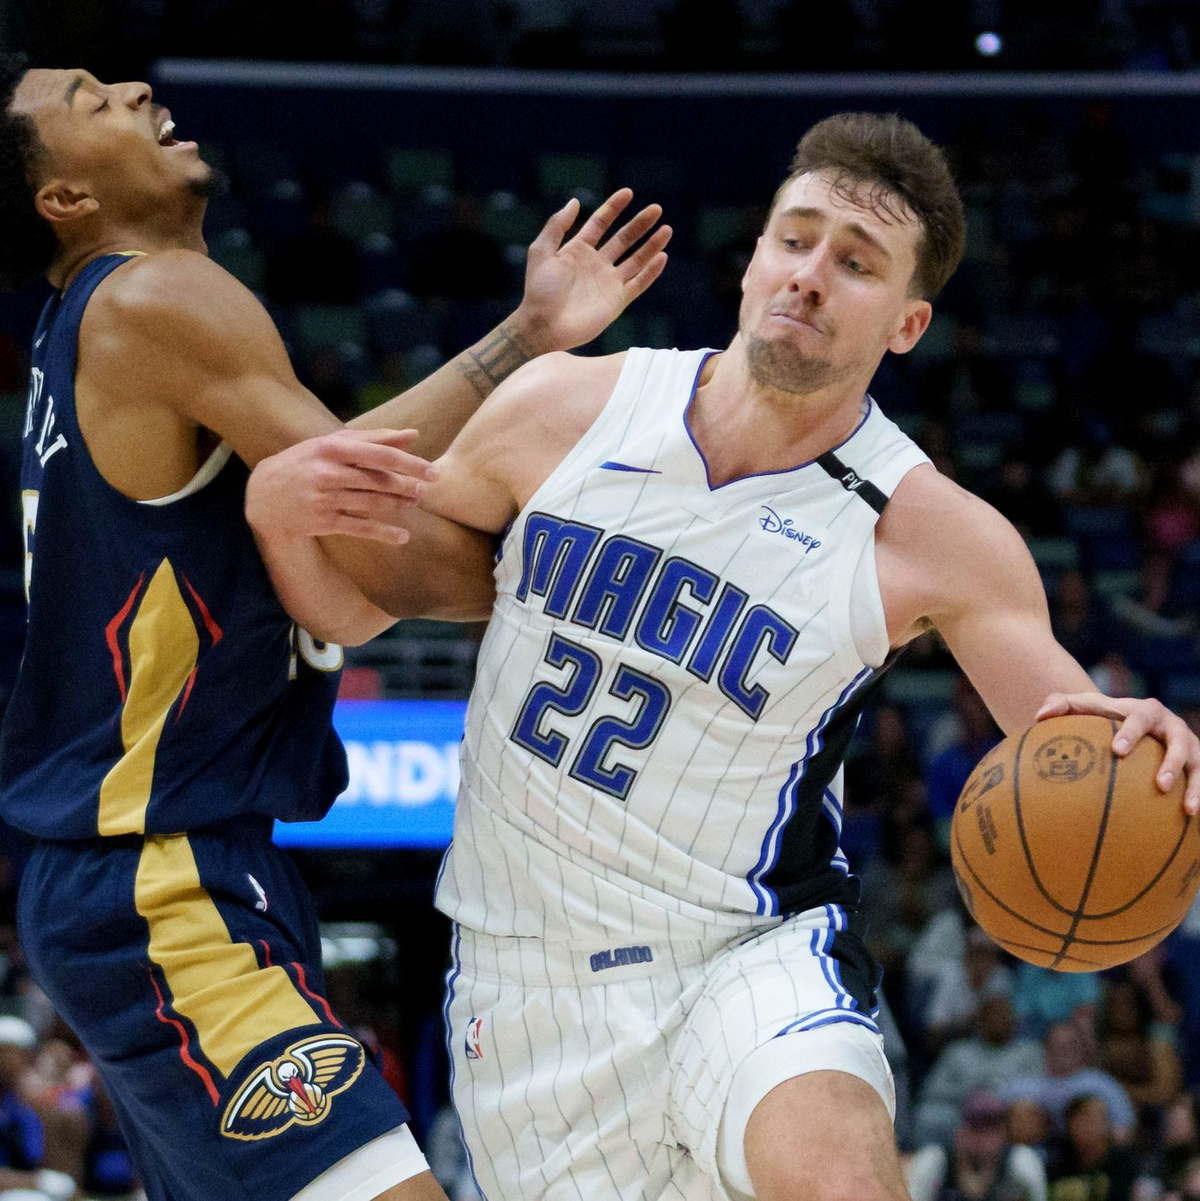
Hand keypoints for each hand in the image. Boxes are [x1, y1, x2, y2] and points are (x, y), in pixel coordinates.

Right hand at [246, 428, 435, 545]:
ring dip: (398, 505)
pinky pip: (360, 528)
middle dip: (407, 486)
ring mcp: (325, 498)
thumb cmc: (306, 463)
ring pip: (372, 503)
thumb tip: (414, 435)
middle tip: (425, 490)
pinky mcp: (324, 522)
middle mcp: (327, 472)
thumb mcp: (333, 444)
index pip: (379, 455)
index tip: (433, 470)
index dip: (410, 464)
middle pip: (378, 480)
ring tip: (415, 503)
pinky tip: (403, 536)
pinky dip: (384, 533)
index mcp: (332, 448)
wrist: (265, 495)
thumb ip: (374, 438)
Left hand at [516, 188, 671, 352]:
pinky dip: (651, 272)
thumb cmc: (539, 291)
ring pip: (636, 259)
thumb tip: (575, 201)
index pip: (601, 223)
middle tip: (657, 209)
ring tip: (667, 229)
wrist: (544, 325)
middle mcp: (596, 264)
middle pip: (624, 239)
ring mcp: (608, 283)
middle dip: (640, 224)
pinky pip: (638, 284)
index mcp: (578, 250)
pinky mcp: (617, 301)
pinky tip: (662, 256)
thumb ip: (556, 225)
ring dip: (652, 245)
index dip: (614, 208)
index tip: (628, 193)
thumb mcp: (541, 251)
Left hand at [1036, 691, 1199, 813]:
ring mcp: (1188, 745)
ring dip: (1196, 785)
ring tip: (1188, 808)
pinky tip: (1193, 819)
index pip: (1138, 718)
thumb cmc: (1101, 717)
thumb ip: (1060, 705)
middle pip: (1179, 741)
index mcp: (1143, 710)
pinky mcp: (1196, 764)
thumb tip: (1039, 716)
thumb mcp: (1083, 708)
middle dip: (1172, 762)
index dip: (1131, 733)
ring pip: (1198, 763)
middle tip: (1160, 784)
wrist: (1131, 724)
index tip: (1117, 751)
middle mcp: (1171, 727)